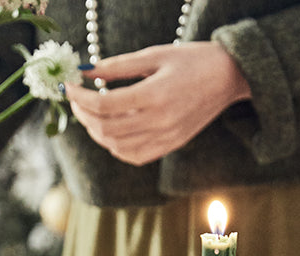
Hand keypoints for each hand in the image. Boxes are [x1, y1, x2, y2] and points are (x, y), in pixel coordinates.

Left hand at [64, 41, 251, 165]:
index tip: (69, 88)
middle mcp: (160, 121)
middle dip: (84, 115)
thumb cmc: (192, 60)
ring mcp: (165, 138)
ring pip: (116, 147)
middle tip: (77, 101)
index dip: (81, 98)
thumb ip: (117, 66)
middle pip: (106, 128)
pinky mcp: (169, 146)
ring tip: (90, 115)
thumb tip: (85, 72)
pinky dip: (115, 147)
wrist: (229, 77)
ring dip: (97, 133)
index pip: (105, 105)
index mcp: (155, 95)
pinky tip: (110, 131)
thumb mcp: (154, 55)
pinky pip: (133, 156)